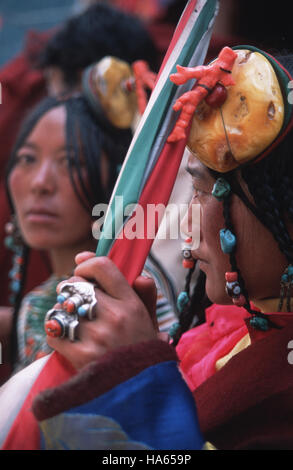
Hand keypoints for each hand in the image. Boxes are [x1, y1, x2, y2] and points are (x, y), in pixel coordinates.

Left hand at [46, 253, 157, 368]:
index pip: (102, 267)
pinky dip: (55, 332)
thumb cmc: (143, 351)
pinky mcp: (80, 356)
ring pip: (61, 307)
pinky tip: (66, 337)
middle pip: (76, 284)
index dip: (86, 265)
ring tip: (71, 320)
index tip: (83, 273)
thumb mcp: (151, 320)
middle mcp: (114, 317)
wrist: (140, 390)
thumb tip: (138, 274)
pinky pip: (53, 331)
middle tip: (74, 299)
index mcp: (131, 304)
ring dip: (62, 311)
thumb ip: (146, 293)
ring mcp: (96, 336)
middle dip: (70, 289)